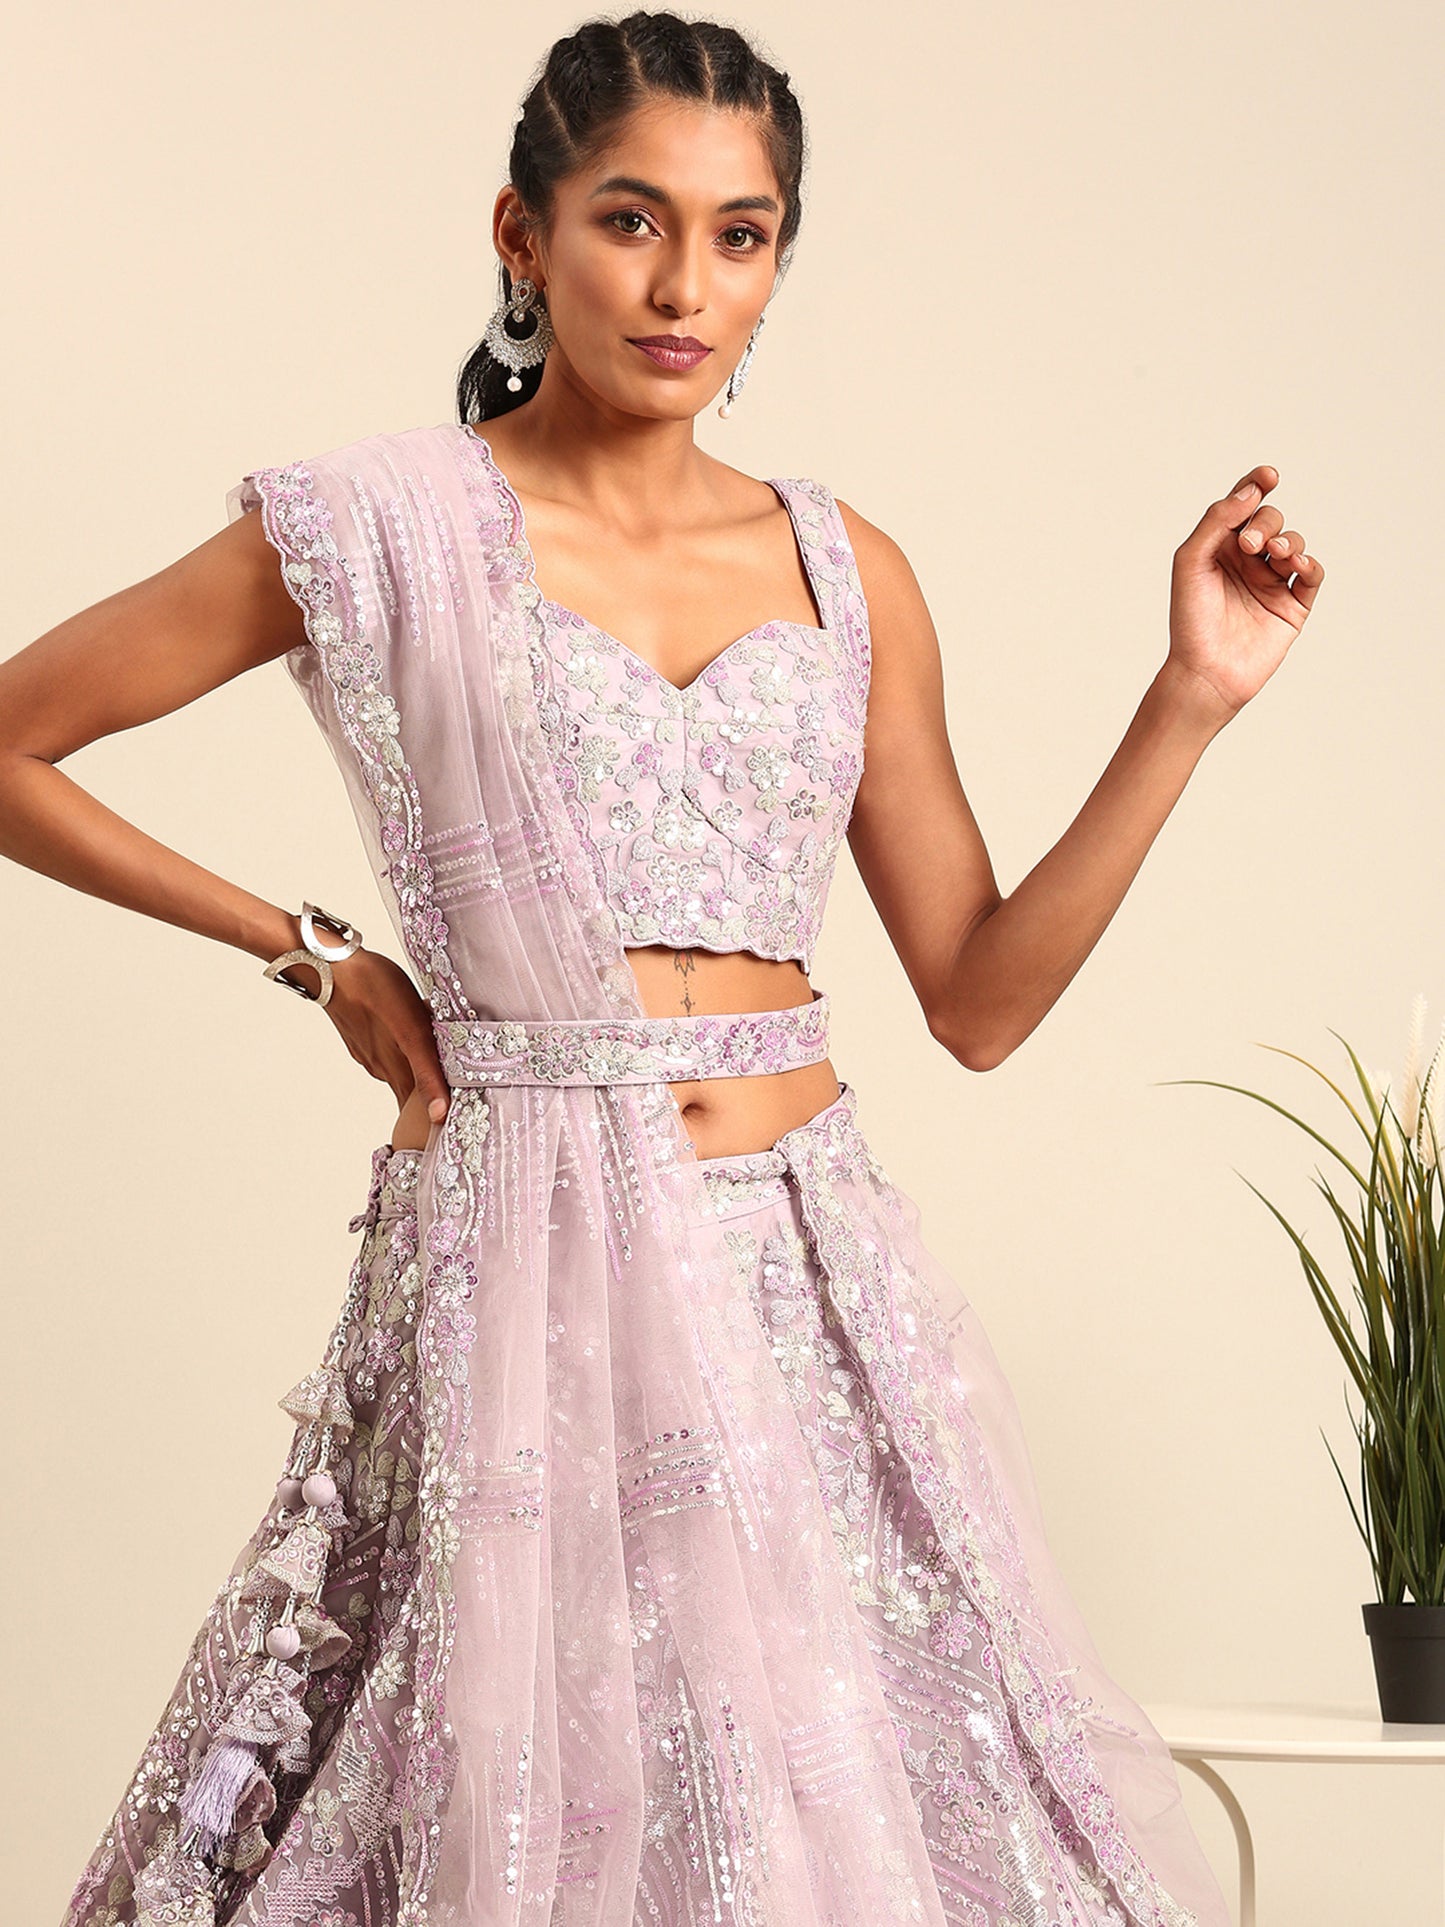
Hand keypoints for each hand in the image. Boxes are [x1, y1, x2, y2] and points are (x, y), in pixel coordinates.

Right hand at [311, 947, 451, 1125]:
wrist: (332, 966)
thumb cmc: (376, 992)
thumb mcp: (413, 1034)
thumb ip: (427, 1075)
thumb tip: (439, 1114)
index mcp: (395, 1071)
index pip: (415, 1110)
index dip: (432, 1117)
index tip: (454, 1117)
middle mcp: (380, 1066)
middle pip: (408, 1090)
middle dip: (429, 1092)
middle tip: (456, 1085)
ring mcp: (368, 1049)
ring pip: (399, 1067)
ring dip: (417, 1066)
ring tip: (440, 1053)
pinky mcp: (361, 1033)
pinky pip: (388, 1048)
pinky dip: (403, 1046)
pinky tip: (411, 1028)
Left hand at [1165, 465, 1324, 722]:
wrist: (1205, 671)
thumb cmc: (1190, 619)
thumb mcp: (1191, 561)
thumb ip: (1217, 521)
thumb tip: (1250, 492)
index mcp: (1220, 547)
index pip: (1243, 505)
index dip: (1257, 483)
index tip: (1268, 476)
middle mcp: (1247, 562)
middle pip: (1271, 519)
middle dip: (1266, 523)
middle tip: (1251, 545)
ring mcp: (1271, 583)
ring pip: (1294, 543)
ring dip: (1288, 541)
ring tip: (1273, 555)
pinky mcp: (1292, 607)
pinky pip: (1312, 575)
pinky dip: (1308, 564)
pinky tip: (1295, 566)